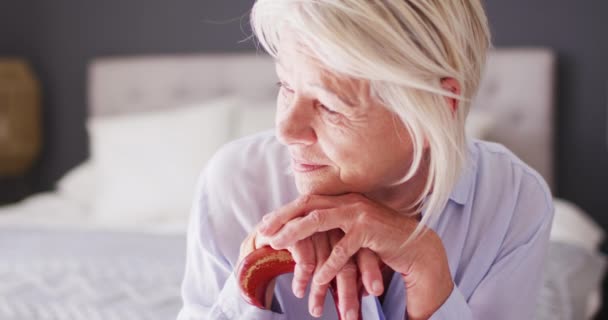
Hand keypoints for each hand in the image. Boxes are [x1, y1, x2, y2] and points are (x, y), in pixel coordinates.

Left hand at [258, 193, 453, 319]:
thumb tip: (306, 234)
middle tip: (263, 232)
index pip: (307, 200)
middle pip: (307, 204)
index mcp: (343, 200)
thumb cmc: (381, 240)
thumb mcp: (353, 230)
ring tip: (277, 245)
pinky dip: (328, 264)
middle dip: (282, 218)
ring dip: (295, 233)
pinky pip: (343, 249)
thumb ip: (333, 227)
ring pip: (319, 220)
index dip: (284, 211)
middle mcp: (348, 202)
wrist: (417, 245)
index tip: (265, 223)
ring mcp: (359, 214)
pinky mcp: (370, 231)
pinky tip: (317, 278)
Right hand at [287, 229, 382, 318]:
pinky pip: (304, 261)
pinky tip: (300, 291)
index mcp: (351, 230)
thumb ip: (348, 266)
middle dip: (348, 293)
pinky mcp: (298, 234)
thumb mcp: (335, 248)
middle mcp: (336, 231)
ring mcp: (317, 233)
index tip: (376, 292)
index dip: (370, 272)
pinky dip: (302, 278)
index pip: (365, 254)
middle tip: (349, 317)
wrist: (285, 219)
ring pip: (324, 266)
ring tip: (316, 312)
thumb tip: (365, 293)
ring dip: (320, 293)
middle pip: (346, 265)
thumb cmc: (314, 237)